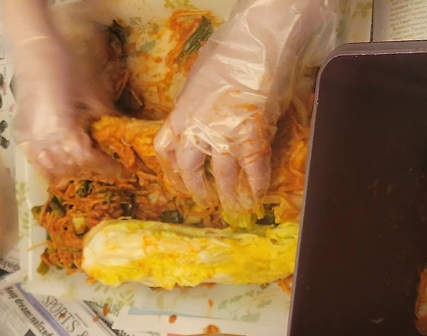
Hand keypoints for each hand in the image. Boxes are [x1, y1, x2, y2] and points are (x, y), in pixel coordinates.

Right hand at [12, 31, 128, 182]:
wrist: (35, 51)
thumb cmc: (66, 66)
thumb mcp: (91, 93)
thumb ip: (104, 117)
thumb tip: (120, 135)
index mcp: (64, 129)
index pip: (87, 160)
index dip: (105, 166)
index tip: (119, 170)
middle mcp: (45, 139)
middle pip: (70, 167)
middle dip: (88, 168)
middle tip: (103, 166)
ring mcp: (30, 139)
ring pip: (51, 168)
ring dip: (68, 169)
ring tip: (82, 164)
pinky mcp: (21, 134)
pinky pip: (35, 159)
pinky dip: (48, 165)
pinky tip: (60, 160)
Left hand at [154, 0, 336, 216]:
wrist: (259, 39)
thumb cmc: (232, 51)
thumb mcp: (200, 80)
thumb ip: (196, 106)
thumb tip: (202, 121)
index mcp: (181, 112)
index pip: (166, 151)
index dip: (172, 172)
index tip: (180, 183)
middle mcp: (197, 127)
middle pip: (191, 170)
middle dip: (199, 190)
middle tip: (207, 202)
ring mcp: (224, 133)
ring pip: (224, 176)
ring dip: (231, 195)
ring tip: (237, 205)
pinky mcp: (252, 134)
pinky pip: (254, 169)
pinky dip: (258, 184)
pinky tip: (260, 193)